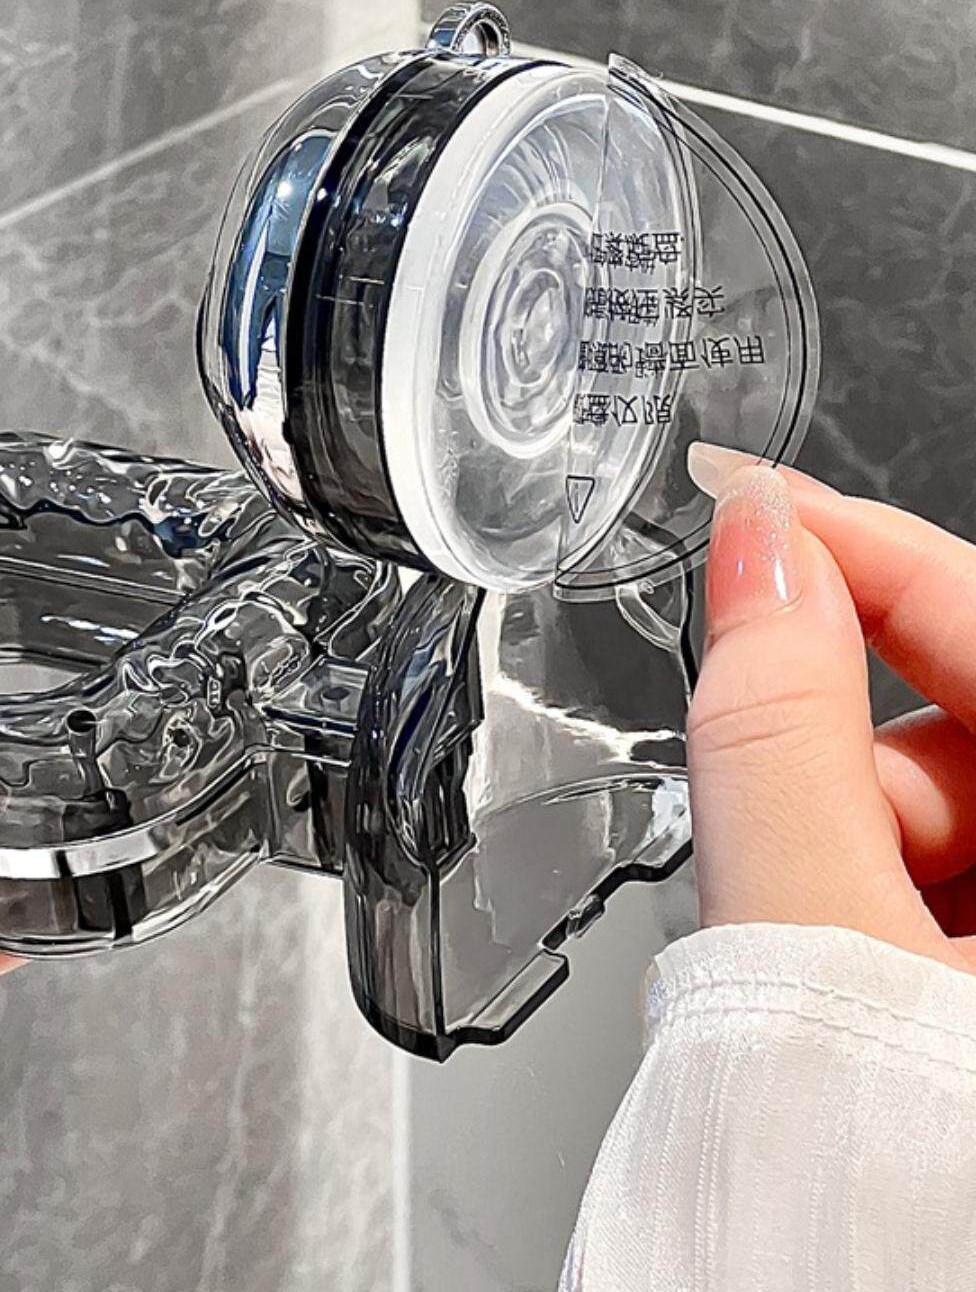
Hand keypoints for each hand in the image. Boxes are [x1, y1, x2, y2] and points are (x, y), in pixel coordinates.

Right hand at [685, 443, 975, 970]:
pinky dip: (882, 875)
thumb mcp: (811, 933)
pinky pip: (961, 851)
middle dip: (847, 747)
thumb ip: (773, 733)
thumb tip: (758, 553)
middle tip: (771, 818)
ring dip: (856, 827)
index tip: (751, 507)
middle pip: (970, 705)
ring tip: (814, 937)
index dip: (863, 548)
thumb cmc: (883, 1197)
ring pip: (957, 786)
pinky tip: (851, 953)